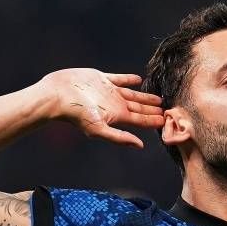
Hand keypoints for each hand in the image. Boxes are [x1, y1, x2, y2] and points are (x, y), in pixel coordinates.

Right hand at [40, 68, 163, 147]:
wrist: (58, 95)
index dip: (153, 121)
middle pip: (139, 108)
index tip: (167, 121)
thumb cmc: (77, 114)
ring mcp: (108, 92)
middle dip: (152, 110)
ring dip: (145, 97)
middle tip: (168, 111)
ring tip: (158, 98)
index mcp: (116, 116)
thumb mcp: (99, 129)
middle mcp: (114, 105)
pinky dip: (129, 80)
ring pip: (132, 94)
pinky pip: (119, 79)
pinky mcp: (101, 79)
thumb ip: (119, 137)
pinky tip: (138, 80)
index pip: (140, 120)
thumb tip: (140, 146)